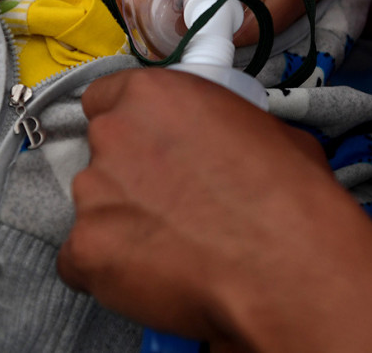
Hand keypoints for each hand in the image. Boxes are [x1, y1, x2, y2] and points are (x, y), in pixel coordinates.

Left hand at [58, 69, 371, 351]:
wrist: (287, 266)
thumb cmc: (289, 196)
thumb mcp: (262, 128)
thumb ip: (213, 127)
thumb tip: (219, 144)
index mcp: (150, 94)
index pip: (105, 99)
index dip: (128, 126)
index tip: (146, 146)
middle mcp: (112, 136)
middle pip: (101, 155)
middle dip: (129, 177)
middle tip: (174, 203)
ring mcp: (93, 194)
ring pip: (95, 208)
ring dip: (122, 224)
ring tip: (174, 246)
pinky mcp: (86, 250)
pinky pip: (82, 261)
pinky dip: (110, 270)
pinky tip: (153, 277)